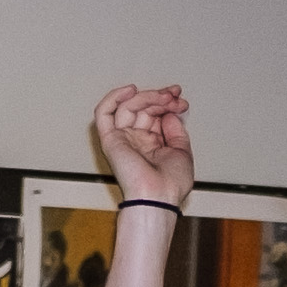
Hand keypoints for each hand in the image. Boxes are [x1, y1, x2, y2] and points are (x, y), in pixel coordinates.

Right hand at [93, 83, 195, 207]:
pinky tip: (130, 90)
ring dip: (147, 97)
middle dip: (160, 98)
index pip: (155, 115)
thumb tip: (168, 113)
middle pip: (143, 108)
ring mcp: (123, 139)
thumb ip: (176, 130)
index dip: (167, 102)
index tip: (180, 98)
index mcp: (152, 145)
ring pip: (128, 106)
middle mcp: (137, 140)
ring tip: (163, 98)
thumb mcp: (182, 151)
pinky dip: (113, 98)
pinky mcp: (110, 139)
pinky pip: (104, 114)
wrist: (159, 196)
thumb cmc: (170, 185)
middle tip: (174, 97)